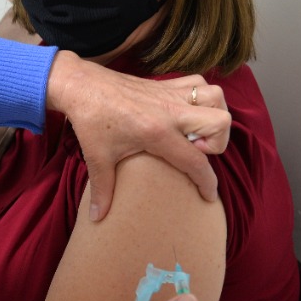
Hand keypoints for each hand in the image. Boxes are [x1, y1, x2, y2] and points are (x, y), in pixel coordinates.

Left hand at [46, 51, 230, 218]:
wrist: (80, 85)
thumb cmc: (90, 121)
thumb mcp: (96, 158)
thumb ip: (102, 190)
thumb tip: (97, 217)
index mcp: (156, 132)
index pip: (196, 161)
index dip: (208, 182)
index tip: (208, 195)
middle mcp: (170, 110)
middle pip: (220, 122)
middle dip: (218, 142)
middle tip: (195, 151)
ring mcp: (170, 93)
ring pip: (215, 96)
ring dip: (214, 114)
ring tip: (195, 130)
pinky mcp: (165, 83)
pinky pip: (199, 82)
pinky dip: (202, 96)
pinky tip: (187, 111)